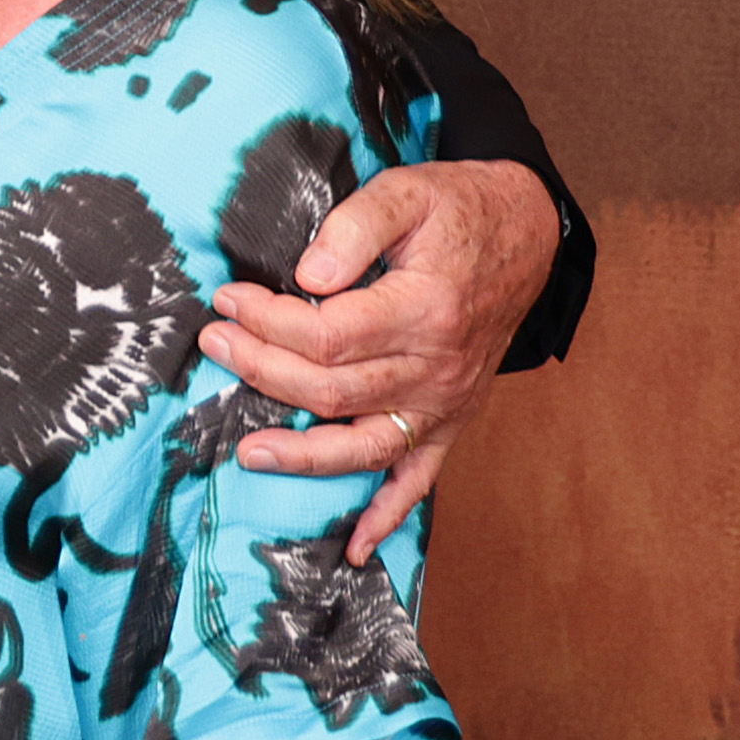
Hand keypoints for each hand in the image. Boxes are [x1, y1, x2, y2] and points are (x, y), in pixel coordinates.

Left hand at [201, 158, 554, 560]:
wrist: (525, 234)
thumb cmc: (459, 210)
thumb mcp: (408, 191)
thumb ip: (354, 227)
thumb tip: (306, 275)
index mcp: (424, 309)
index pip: (327, 334)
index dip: (268, 322)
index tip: (229, 301)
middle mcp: (436, 367)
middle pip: (332, 390)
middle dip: (262, 370)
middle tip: (215, 345)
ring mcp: (444, 403)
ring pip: (364, 446)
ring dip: (304, 457)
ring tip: (249, 454)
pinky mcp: (451, 420)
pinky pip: (419, 479)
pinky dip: (388, 516)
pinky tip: (356, 548)